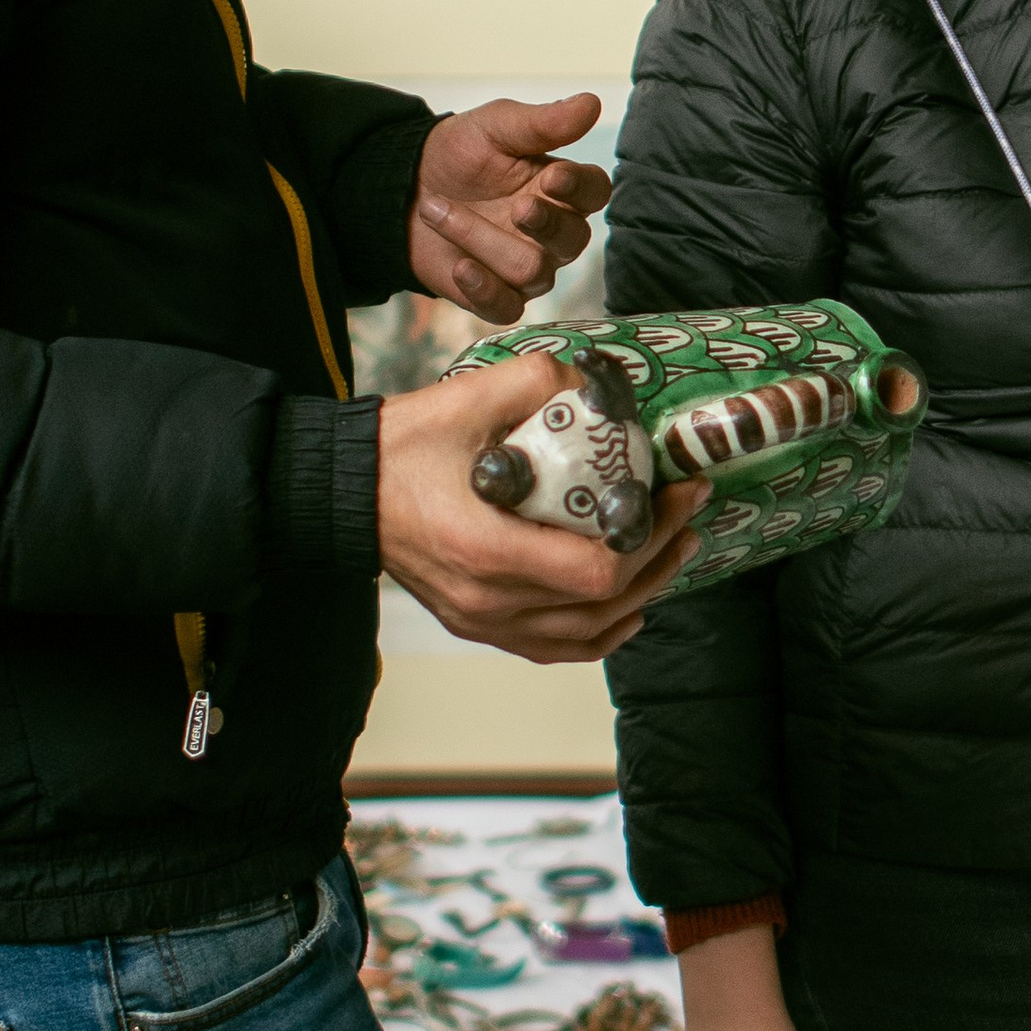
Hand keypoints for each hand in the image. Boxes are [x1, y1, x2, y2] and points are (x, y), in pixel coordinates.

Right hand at [379, 355, 704, 660]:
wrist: (344, 489)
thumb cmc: (403, 446)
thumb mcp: (468, 398)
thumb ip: (539, 383)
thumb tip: (604, 386)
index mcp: (486, 549)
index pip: (595, 570)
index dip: (651, 534)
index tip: (676, 489)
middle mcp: (488, 600)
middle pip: (602, 602)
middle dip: (658, 554)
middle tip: (686, 509)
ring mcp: (482, 621)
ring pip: (586, 632)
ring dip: (641, 592)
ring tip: (672, 548)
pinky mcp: (478, 626)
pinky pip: (555, 647)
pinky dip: (601, 632)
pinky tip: (630, 606)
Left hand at [409, 94, 611, 322]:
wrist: (404, 186)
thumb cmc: (460, 152)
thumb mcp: (496, 127)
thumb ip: (543, 123)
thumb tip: (592, 103)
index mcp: (561, 186)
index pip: (594, 192)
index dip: (579, 188)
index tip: (552, 176)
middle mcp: (553, 231)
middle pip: (572, 241)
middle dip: (544, 224)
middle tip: (515, 206)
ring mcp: (528, 267)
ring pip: (531, 271)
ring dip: (480, 239)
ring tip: (437, 209)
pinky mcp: (498, 295)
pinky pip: (507, 308)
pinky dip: (483, 289)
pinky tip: (460, 266)